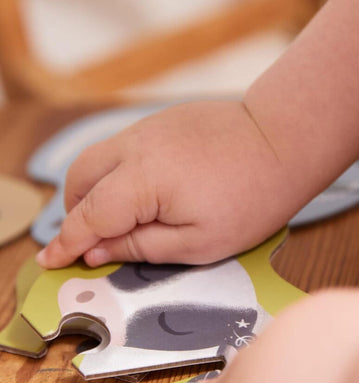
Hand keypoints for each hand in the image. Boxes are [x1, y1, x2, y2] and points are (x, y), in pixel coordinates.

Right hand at [37, 101, 298, 267]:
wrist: (283, 141)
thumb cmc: (252, 199)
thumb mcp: (199, 244)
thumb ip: (140, 248)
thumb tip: (95, 251)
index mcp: (143, 179)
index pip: (89, 215)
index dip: (66, 242)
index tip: (51, 261)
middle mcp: (136, 146)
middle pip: (80, 179)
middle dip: (75, 213)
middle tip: (91, 242)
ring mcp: (147, 128)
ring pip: (97, 159)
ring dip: (93, 191)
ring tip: (117, 221)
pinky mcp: (160, 121)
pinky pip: (121, 148)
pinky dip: (115, 173)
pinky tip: (141, 193)